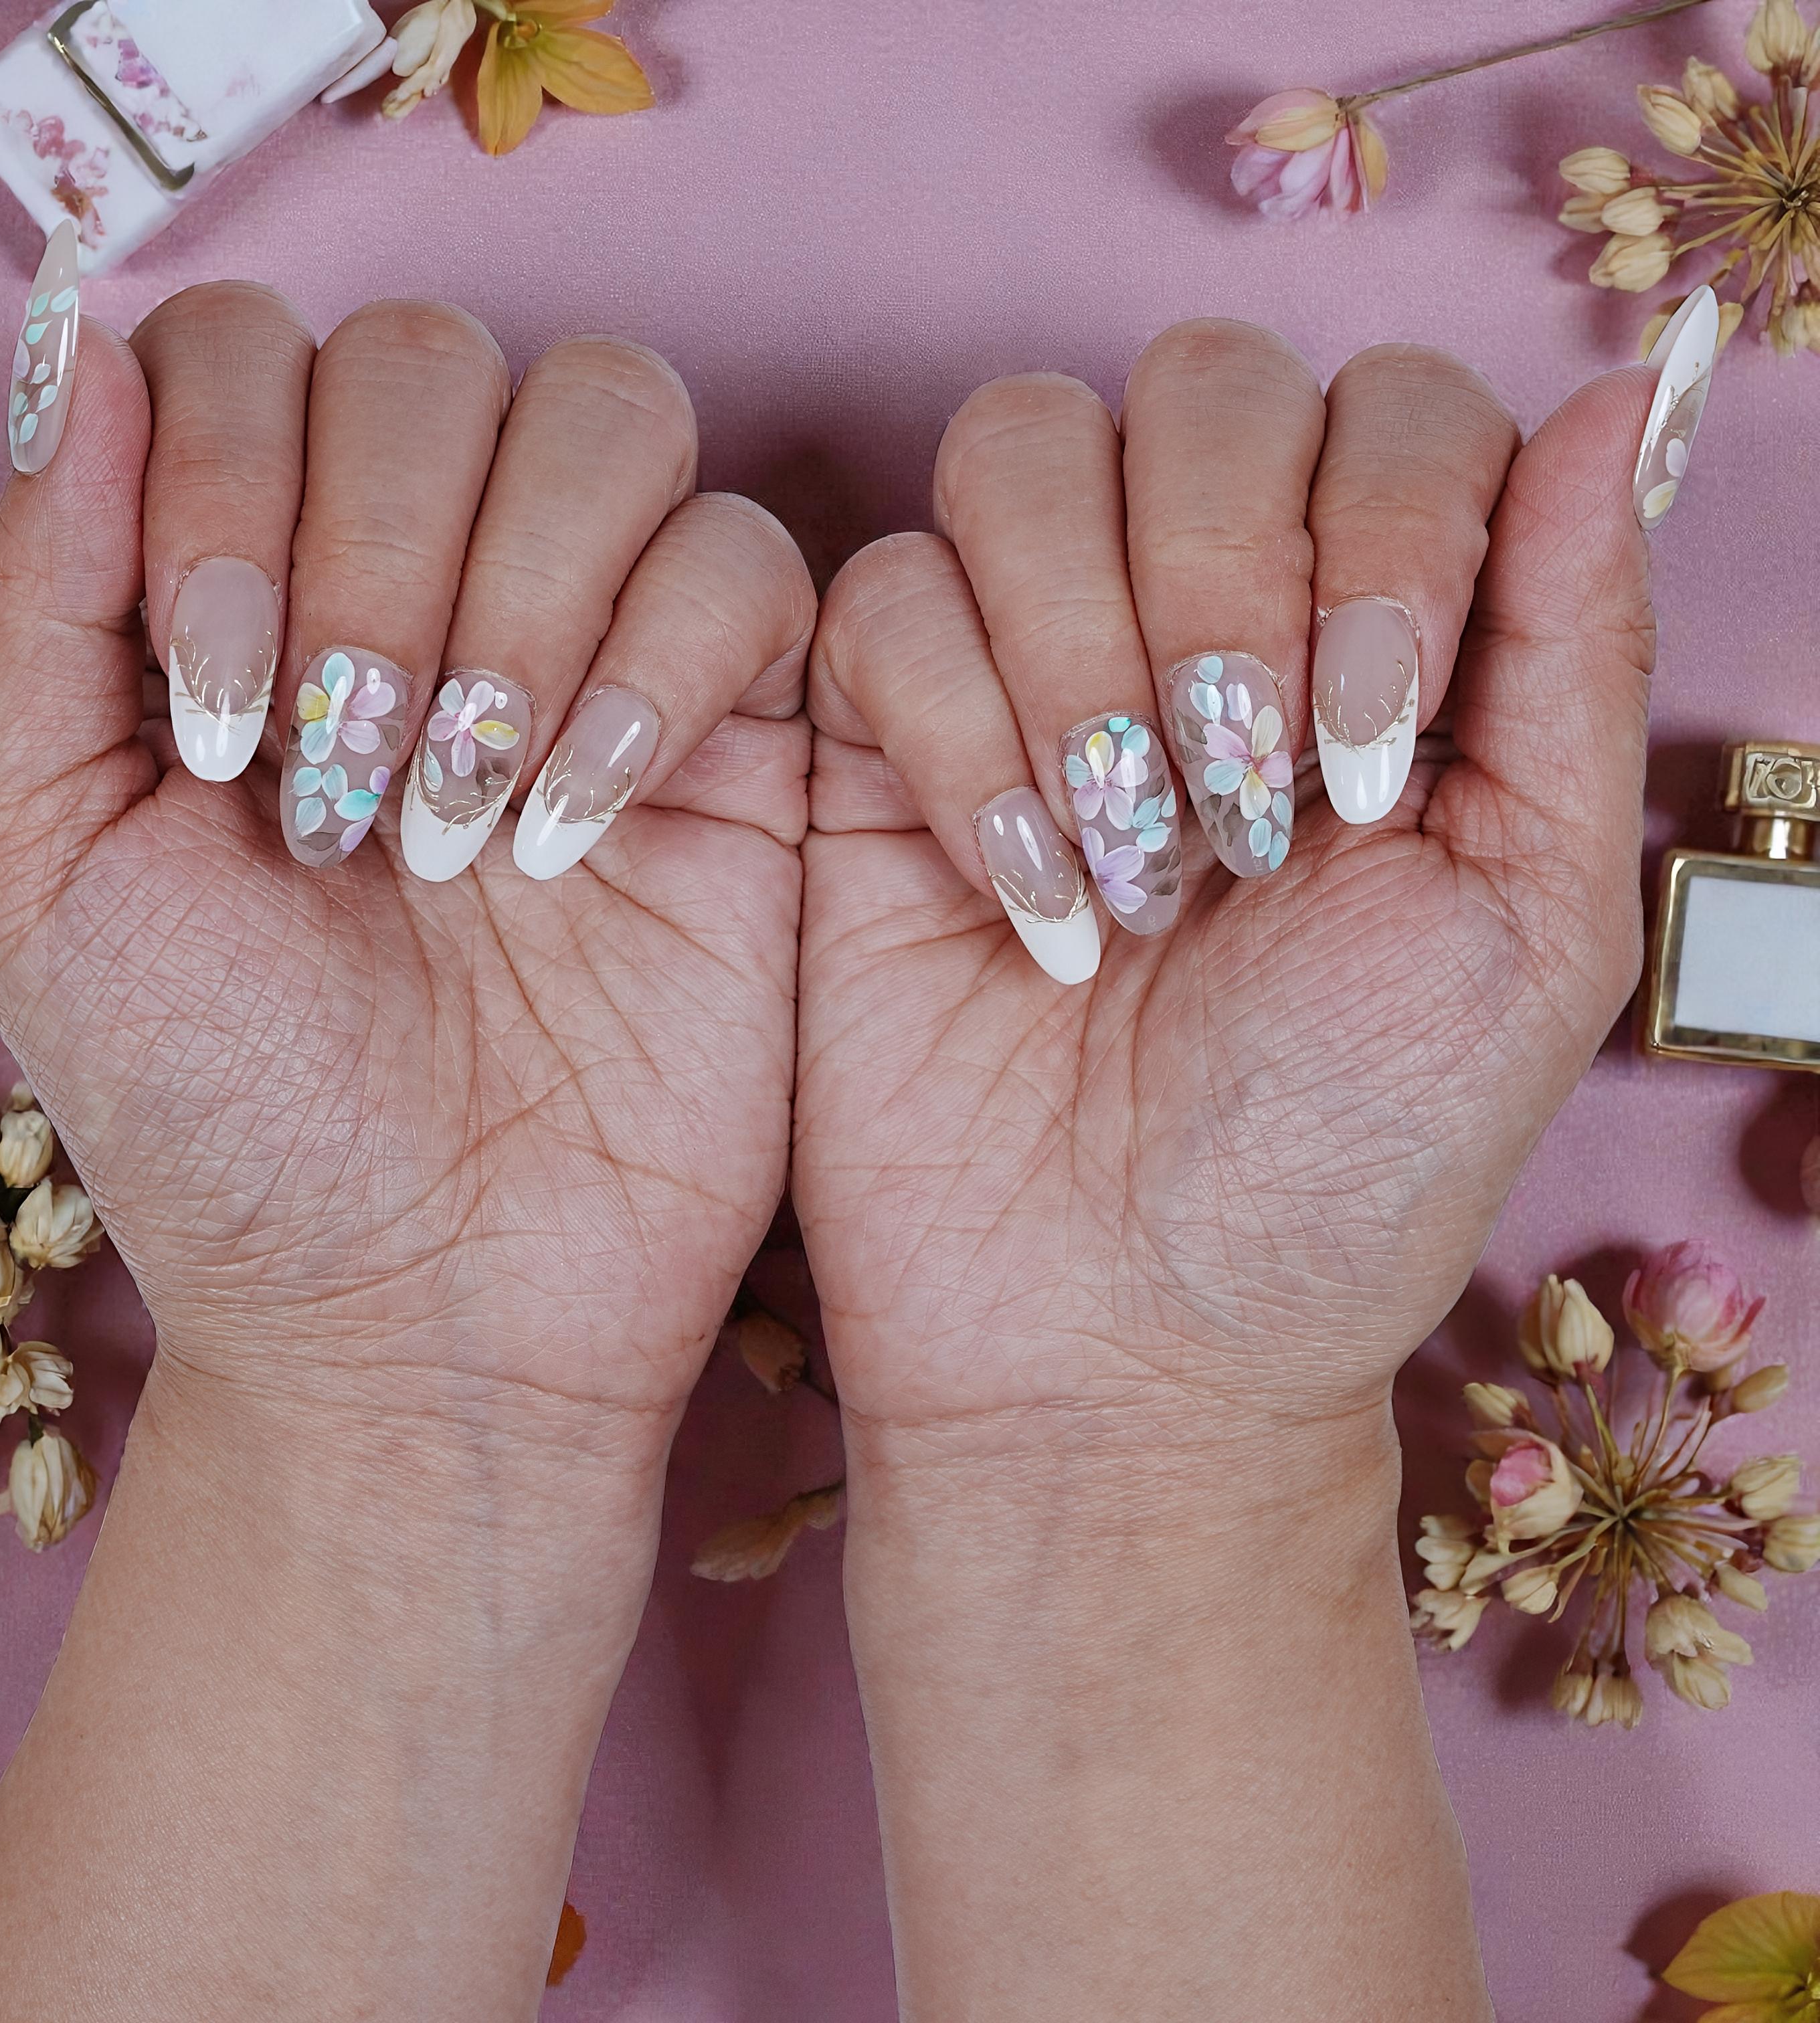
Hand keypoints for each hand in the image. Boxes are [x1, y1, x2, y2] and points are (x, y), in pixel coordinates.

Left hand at [0, 280, 812, 1434]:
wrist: (431, 1315)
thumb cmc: (226, 1125)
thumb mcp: (46, 870)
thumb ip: (37, 602)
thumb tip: (72, 340)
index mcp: (257, 602)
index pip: (251, 355)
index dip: (227, 477)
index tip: (218, 713)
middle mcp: (429, 597)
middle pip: (433, 360)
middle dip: (375, 551)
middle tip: (340, 784)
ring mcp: (597, 657)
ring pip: (613, 417)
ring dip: (520, 596)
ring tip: (462, 820)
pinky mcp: (745, 742)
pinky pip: (749, 564)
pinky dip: (663, 664)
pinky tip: (581, 828)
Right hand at [795, 318, 1697, 2017]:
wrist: (1118, 1334)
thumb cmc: (1339, 1160)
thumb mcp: (1532, 920)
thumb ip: (1572, 650)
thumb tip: (1607, 395)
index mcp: (1378, 640)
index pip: (1392, 405)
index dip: (1386, 532)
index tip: (1370, 764)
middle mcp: (1201, 617)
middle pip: (1201, 381)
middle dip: (1224, 588)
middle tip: (1246, 819)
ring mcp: (1026, 663)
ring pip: (1019, 446)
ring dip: (1084, 654)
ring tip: (1133, 872)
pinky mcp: (872, 738)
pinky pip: (881, 595)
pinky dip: (957, 740)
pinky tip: (1021, 905)